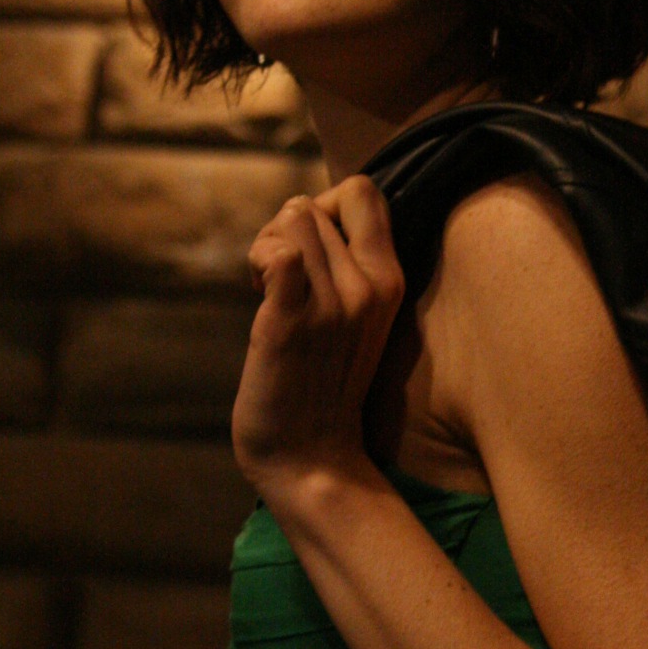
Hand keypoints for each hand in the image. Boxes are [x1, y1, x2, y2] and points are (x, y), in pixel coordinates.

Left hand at [231, 175, 405, 494]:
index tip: (311, 253)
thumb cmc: (322, 384)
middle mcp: (368, 287)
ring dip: (266, 245)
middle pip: (312, 203)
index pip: (364, 191)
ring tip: (268, 290)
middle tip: (279, 281)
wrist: (310, 457)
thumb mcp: (357, 317)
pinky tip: (257, 294)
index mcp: (390, 281)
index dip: (324, 206)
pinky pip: (278, 255)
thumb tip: (311, 214)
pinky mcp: (291, 323)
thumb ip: (347, 266)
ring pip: (291, 218)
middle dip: (284, 231)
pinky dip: (260, 261)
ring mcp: (332, 305)